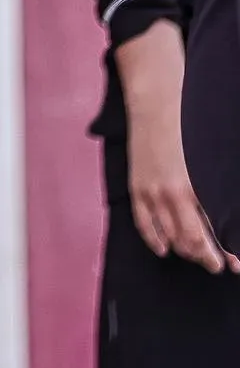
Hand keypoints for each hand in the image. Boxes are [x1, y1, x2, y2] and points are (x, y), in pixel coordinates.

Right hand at [129, 102, 238, 273]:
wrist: (154, 101)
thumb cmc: (188, 123)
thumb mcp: (212, 158)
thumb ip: (218, 188)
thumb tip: (228, 212)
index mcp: (196, 186)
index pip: (215, 230)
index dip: (227, 251)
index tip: (237, 263)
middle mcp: (174, 194)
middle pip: (193, 240)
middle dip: (208, 258)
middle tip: (219, 266)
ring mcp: (152, 193)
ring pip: (170, 236)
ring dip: (186, 251)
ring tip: (198, 257)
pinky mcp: (137, 188)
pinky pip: (144, 224)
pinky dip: (155, 240)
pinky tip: (165, 249)